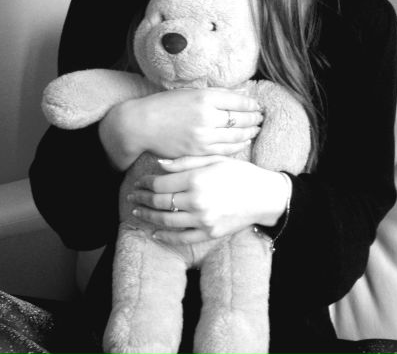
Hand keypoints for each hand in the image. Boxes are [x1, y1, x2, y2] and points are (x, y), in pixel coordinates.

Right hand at [99, 88, 262, 171]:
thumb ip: (217, 94)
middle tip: (261, 117)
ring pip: (236, 136)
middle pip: (241, 119)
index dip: (252, 104)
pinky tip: (243, 141)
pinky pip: (225, 150)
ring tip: (256, 129)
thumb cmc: (165, 105)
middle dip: (254, 118)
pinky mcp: (199, 151)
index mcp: (204, 97)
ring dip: (250, 132)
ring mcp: (203, 136)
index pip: (239, 101)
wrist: (141, 125)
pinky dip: (238, 145)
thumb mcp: (190, 92)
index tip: (257, 105)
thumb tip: (243, 95)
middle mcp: (206, 116)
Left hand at [127, 156, 289, 243]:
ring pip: (165, 221)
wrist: (264, 196)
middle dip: (142, 199)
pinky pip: (181, 238)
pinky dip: (165, 236)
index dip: (146, 182)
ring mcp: (202, 220)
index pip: (161, 183)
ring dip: (147, 217)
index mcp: (197, 179)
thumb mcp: (214, 159)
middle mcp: (197, 201)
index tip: (139, 181)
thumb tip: (159, 164)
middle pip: (159, 202)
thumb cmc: (240, 173)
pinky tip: (154, 232)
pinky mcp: (209, 233)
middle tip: (132, 196)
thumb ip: (185, 162)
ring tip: (137, 212)